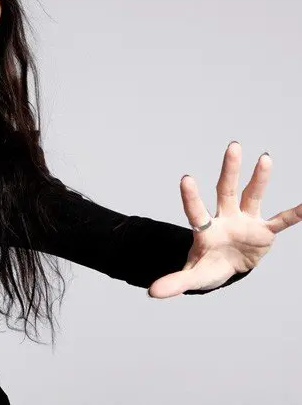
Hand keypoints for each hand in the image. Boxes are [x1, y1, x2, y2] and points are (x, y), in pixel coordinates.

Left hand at [148, 141, 300, 297]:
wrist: (226, 268)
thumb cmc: (206, 267)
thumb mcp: (192, 276)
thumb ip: (174, 282)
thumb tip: (152, 293)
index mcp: (205, 229)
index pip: (196, 211)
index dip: (191, 197)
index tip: (186, 179)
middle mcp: (224, 218)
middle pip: (226, 191)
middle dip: (229, 170)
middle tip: (232, 146)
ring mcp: (245, 222)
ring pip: (252, 196)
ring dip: (259, 178)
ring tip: (264, 157)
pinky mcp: (263, 231)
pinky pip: (280, 221)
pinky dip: (294, 214)